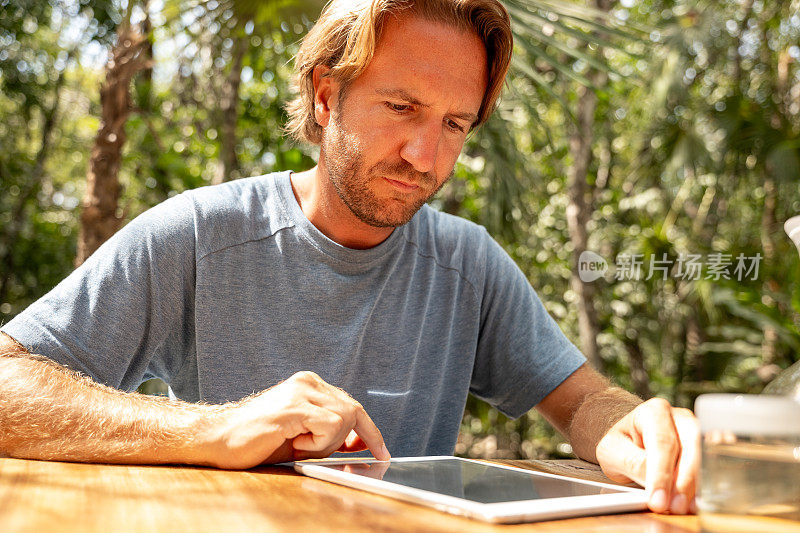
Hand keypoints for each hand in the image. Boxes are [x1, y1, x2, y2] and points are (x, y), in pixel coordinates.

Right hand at [203, 371, 390, 468]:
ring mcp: (301, 391)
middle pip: (353, 412)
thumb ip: (332, 435)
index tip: (381, 451)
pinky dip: (316, 443)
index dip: (370, 431)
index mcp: (310, 384)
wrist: (219, 439)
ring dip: (325, 442)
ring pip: (344, 419)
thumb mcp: (304, 438)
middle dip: (342, 440)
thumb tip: (362, 442)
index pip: (353, 405)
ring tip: (296, 442)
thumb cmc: (258, 440)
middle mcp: (308, 382)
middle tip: (309, 449)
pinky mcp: (294, 405)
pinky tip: (292, 440)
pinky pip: (329, 426)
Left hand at [595, 398, 699, 514]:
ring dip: (695, 485)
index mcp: (654, 412)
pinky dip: (703, 485)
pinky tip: (694, 502)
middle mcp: (679, 418)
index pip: (661, 442)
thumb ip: (631, 462)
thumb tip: (654, 482)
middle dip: (683, 481)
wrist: (628, 438)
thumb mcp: (612, 450)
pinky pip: (710, 466)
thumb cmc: (621, 441)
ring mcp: (695, 433)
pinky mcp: (703, 449)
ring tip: (684, 507)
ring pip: (704, 456)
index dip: (661, 473)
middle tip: (674, 506)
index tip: (658, 499)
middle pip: (689, 447)